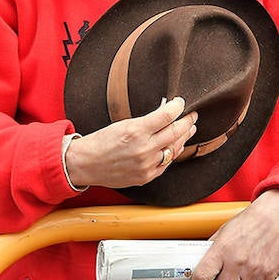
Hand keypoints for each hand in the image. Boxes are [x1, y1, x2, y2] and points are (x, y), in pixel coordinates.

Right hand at [64, 97, 196, 189]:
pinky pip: (166, 164)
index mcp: (136, 131)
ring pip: (174, 149)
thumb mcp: (123, 124)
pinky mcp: (146, 176)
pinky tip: (175, 147)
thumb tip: (165, 115)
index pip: (166, 115)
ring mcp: (146, 165)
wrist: (86, 164)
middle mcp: (143, 149)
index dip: (178, 107)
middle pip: (176, 132)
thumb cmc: (101, 142)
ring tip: (188, 130)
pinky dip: (172, 153)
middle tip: (192, 116)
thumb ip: (146, 122)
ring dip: (183, 138)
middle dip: (187, 122)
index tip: (181, 103)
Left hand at [189, 189, 278, 279]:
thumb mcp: (225, 231)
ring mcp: (254, 270)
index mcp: (222, 249)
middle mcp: (237, 261)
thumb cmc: (252, 220)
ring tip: (240, 279)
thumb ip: (214, 249)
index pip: (202, 277)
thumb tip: (203, 263)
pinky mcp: (270, 275)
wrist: (277, 215)